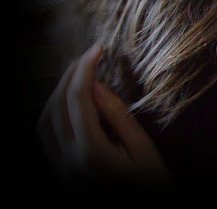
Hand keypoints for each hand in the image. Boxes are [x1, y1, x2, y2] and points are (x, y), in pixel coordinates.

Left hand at [37, 44, 173, 191]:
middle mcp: (68, 163)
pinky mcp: (63, 175)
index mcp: (91, 153)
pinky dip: (54, 113)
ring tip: (78, 75)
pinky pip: (47, 138)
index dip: (86, 68)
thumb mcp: (143, 148)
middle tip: (88, 56)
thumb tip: (96, 84)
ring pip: (44, 123)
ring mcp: (62, 171)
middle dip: (69, 76)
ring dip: (57, 94)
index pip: (78, 98)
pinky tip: (71, 103)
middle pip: (56, 107)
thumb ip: (116, 115)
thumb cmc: (153, 186)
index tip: (98, 49)